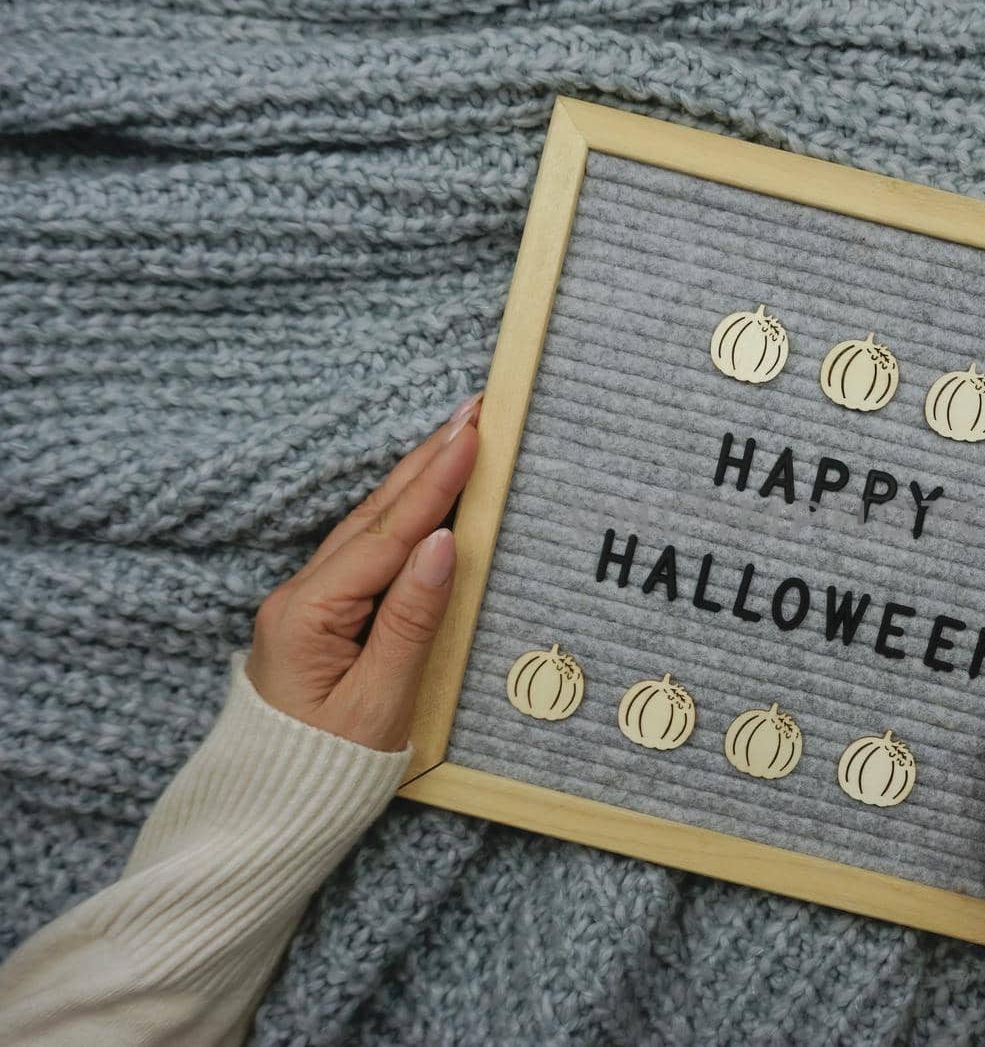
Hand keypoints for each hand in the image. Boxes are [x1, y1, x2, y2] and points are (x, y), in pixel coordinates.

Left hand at [246, 394, 481, 750]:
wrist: (267, 816)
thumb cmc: (323, 772)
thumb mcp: (379, 703)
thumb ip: (413, 621)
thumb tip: (444, 545)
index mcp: (311, 614)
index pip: (389, 535)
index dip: (436, 484)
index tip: (473, 436)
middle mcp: (303, 597)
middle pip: (376, 516)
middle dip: (427, 460)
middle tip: (472, 411)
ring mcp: (310, 605)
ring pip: (371, 529)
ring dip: (416, 480)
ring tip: (456, 435)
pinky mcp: (324, 619)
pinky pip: (369, 554)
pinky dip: (403, 516)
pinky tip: (425, 495)